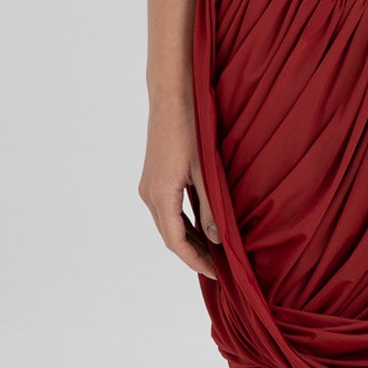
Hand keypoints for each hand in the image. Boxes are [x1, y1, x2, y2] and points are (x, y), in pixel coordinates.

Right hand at [140, 100, 223, 279]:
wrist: (171, 94)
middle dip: (193, 255)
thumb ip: (211, 206)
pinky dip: (184, 224)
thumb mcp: (205, 169)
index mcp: (160, 194)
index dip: (196, 261)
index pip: (176, 242)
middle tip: (219, 268)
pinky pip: (167, 210)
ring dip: (189, 240)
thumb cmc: (190, 125)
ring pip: (168, 224)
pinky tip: (201, 227)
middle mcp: (149, 194)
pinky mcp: (153, 177)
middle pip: (170, 237)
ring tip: (213, 252)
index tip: (217, 273)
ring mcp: (148, 185)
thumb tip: (216, 238)